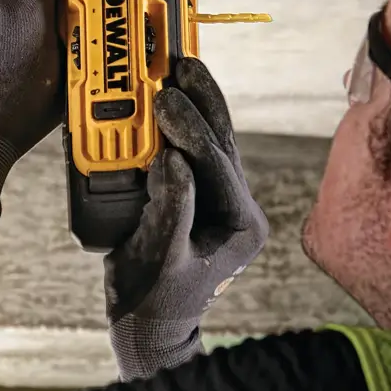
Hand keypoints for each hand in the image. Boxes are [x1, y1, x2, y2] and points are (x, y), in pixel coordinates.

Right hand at [105, 58, 268, 379]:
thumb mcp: (161, 257)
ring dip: (192, 103)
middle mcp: (238, 206)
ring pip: (209, 139)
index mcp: (243, 224)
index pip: (219, 164)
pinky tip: (160, 96)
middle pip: (222, 141)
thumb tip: (170, 160)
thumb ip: (171, 208)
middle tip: (177, 65)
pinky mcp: (196, 193)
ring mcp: (219, 199)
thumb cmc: (155, 301)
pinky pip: (189, 149)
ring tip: (173, 68)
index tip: (165, 101)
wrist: (147, 325)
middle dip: (201, 101)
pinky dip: (174, 123)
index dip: (192, 129)